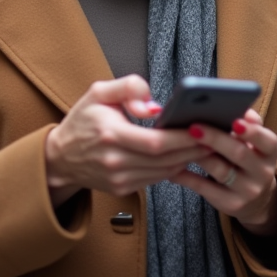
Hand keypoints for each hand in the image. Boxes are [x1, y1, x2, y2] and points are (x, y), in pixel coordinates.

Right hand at [44, 75, 212, 204]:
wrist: (60, 157)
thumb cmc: (83, 120)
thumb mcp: (99, 92)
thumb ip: (129, 88)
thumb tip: (154, 107)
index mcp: (110, 135)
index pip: (156, 142)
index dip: (183, 138)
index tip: (203, 128)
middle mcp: (115, 161)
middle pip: (165, 160)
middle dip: (194, 149)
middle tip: (216, 137)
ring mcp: (119, 179)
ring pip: (164, 172)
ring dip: (188, 160)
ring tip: (208, 145)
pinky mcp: (123, 188)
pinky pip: (156, 179)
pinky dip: (174, 168)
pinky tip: (188, 156)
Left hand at [170, 109, 276, 236]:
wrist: (257, 198)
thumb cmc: (250, 158)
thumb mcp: (257, 143)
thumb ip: (250, 124)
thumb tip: (242, 110)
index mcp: (270, 152)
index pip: (266, 140)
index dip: (252, 131)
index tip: (235, 121)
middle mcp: (263, 172)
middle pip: (239, 154)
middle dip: (215, 139)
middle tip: (193, 127)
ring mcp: (248, 191)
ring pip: (220, 171)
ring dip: (199, 155)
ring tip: (180, 143)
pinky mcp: (231, 204)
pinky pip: (205, 189)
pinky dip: (187, 177)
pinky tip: (172, 167)